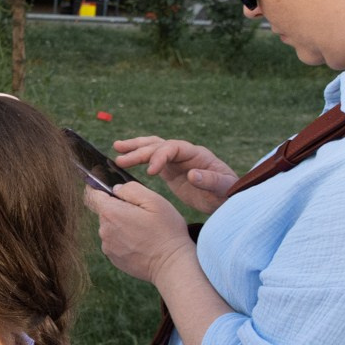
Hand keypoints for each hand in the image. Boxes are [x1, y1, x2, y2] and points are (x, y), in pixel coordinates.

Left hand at [85, 181, 197, 285]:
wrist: (171, 265)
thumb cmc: (166, 231)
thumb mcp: (155, 201)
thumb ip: (131, 189)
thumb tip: (116, 189)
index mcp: (111, 212)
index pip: (93, 194)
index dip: (99, 188)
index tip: (110, 188)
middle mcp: (104, 230)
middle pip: (105, 211)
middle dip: (119, 208)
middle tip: (141, 213)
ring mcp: (107, 246)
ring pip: (111, 227)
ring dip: (123, 224)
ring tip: (144, 230)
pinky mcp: (113, 258)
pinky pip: (115, 241)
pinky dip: (125, 239)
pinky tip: (141, 242)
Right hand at [113, 137, 237, 214]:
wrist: (227, 199)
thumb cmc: (227, 193)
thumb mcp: (223, 188)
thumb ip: (209, 180)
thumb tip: (191, 174)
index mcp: (197, 154)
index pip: (173, 148)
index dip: (160, 156)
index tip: (150, 171)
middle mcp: (184, 153)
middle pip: (158, 145)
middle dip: (139, 151)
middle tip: (120, 159)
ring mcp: (176, 160)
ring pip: (153, 147)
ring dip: (135, 148)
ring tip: (116, 148)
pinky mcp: (170, 170)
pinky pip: (151, 159)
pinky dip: (138, 158)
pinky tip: (124, 159)